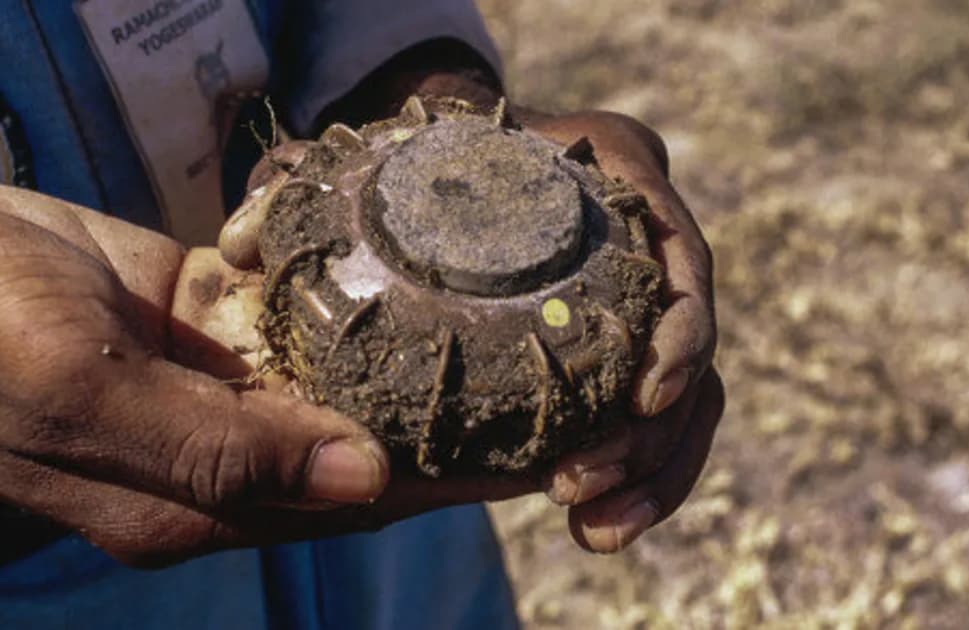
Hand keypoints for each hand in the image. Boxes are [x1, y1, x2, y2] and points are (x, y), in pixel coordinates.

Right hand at [0, 185, 531, 566]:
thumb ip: (219, 448)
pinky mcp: (210, 320)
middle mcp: (227, 450)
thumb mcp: (81, 393)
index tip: (544, 455)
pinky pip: (302, 311)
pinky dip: (360, 294)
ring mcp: (221, 384)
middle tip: (557, 386)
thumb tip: (368, 480)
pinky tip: (423, 272)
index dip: (457, 481)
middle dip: (463, 423)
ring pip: (348, 376)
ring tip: (515, 329)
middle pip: (373, 442)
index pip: (365, 498)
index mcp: (205, 494)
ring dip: (426, 357)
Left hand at [214, 103, 721, 555]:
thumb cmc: (416, 161)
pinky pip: (659, 422)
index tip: (643, 394)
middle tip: (577, 485)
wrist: (456, 173)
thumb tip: (243, 246)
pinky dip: (643, 479)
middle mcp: (644, 237)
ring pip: (689, 400)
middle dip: (654, 433)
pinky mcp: (625, 354)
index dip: (681, 330)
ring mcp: (643, 302)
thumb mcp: (370, 158)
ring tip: (594, 527)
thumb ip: (306, 190)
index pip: (678, 250)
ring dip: (656, 473)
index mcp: (611, 171)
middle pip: (692, 347)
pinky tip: (595, 525)